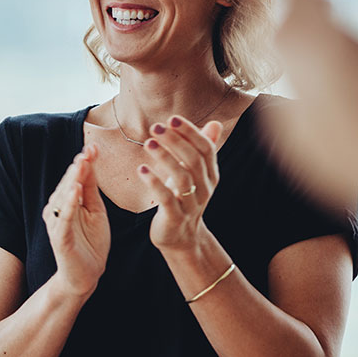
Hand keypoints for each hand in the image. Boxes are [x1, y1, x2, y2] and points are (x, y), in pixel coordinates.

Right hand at [43, 144, 109, 295]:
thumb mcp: (96, 211)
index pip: (76, 177)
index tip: (94, 145)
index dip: (84, 161)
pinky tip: (75, 191)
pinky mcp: (60, 238)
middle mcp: (58, 209)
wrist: (87, 275)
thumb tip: (90, 161)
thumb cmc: (91, 242)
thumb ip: (91, 189)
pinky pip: (63, 218)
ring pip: (64, 196)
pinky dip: (68, 204)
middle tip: (89, 149)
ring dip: (73, 179)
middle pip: (68, 183)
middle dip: (79, 166)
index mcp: (68, 201)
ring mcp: (58, 223)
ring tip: (82, 163)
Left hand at [137, 115, 221, 253]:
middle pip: (194, 160)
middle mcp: (205, 189)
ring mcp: (191, 204)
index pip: (206, 149)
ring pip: (182, 178)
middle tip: (156, 127)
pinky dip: (154, 182)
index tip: (172, 119)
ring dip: (165, 158)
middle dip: (175, 141)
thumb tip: (216, 123)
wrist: (181, 237)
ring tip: (148, 143)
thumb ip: (204, 149)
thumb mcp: (195, 174)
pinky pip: (166, 198)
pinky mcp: (175, 218)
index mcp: (210, 175)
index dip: (190, 132)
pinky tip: (141, 169)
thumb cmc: (184, 199)